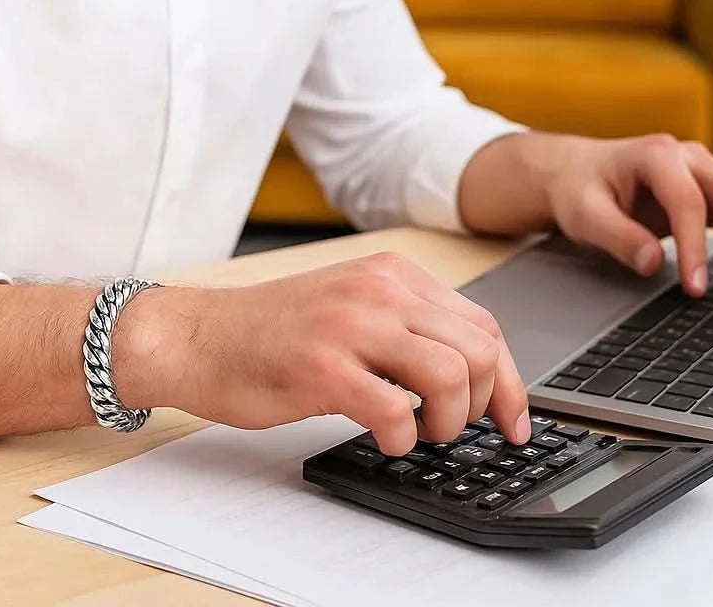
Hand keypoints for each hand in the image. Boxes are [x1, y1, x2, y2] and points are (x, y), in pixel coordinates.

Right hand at [113, 252, 530, 455]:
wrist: (199, 335)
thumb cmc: (271, 330)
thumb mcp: (350, 306)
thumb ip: (406, 324)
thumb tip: (470, 371)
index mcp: (390, 274)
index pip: (483, 324)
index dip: (510, 381)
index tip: (513, 419)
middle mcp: (378, 290)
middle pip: (480, 349)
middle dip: (485, 403)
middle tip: (455, 426)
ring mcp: (350, 325)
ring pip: (452, 376)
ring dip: (449, 421)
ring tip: (421, 432)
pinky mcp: (323, 367)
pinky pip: (398, 411)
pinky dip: (404, 438)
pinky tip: (384, 437)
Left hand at [546, 135, 712, 295]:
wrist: (577, 172)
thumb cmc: (579, 190)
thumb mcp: (582, 214)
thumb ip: (616, 237)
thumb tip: (654, 263)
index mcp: (654, 156)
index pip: (687, 203)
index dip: (695, 247)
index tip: (696, 288)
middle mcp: (687, 156)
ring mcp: (704, 168)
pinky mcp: (712, 185)